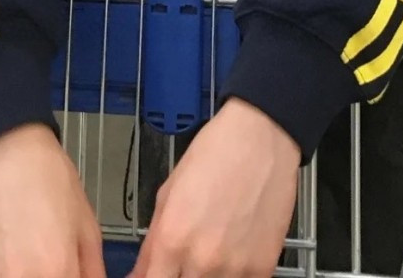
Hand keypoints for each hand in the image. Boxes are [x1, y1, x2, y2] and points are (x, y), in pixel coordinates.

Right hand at [0, 124, 104, 277]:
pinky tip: (12, 256)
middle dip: (55, 277)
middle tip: (54, 263)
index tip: (73, 270)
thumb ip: (93, 267)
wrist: (6, 152)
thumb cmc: (51, 178)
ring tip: (32, 255)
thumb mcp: (87, 222)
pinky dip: (7, 275)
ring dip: (29, 275)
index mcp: (58, 270)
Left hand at [133, 100, 299, 277]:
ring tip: (214, 249)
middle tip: (187, 258)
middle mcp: (201, 260)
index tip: (157, 275)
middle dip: (180, 275)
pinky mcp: (263, 268)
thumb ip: (152, 243)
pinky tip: (236, 253)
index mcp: (172, 239)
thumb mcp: (169, 193)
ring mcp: (234, 268)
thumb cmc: (214, 155)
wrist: (262, 138)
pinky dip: (235, 274)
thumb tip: (139, 275)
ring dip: (209, 275)